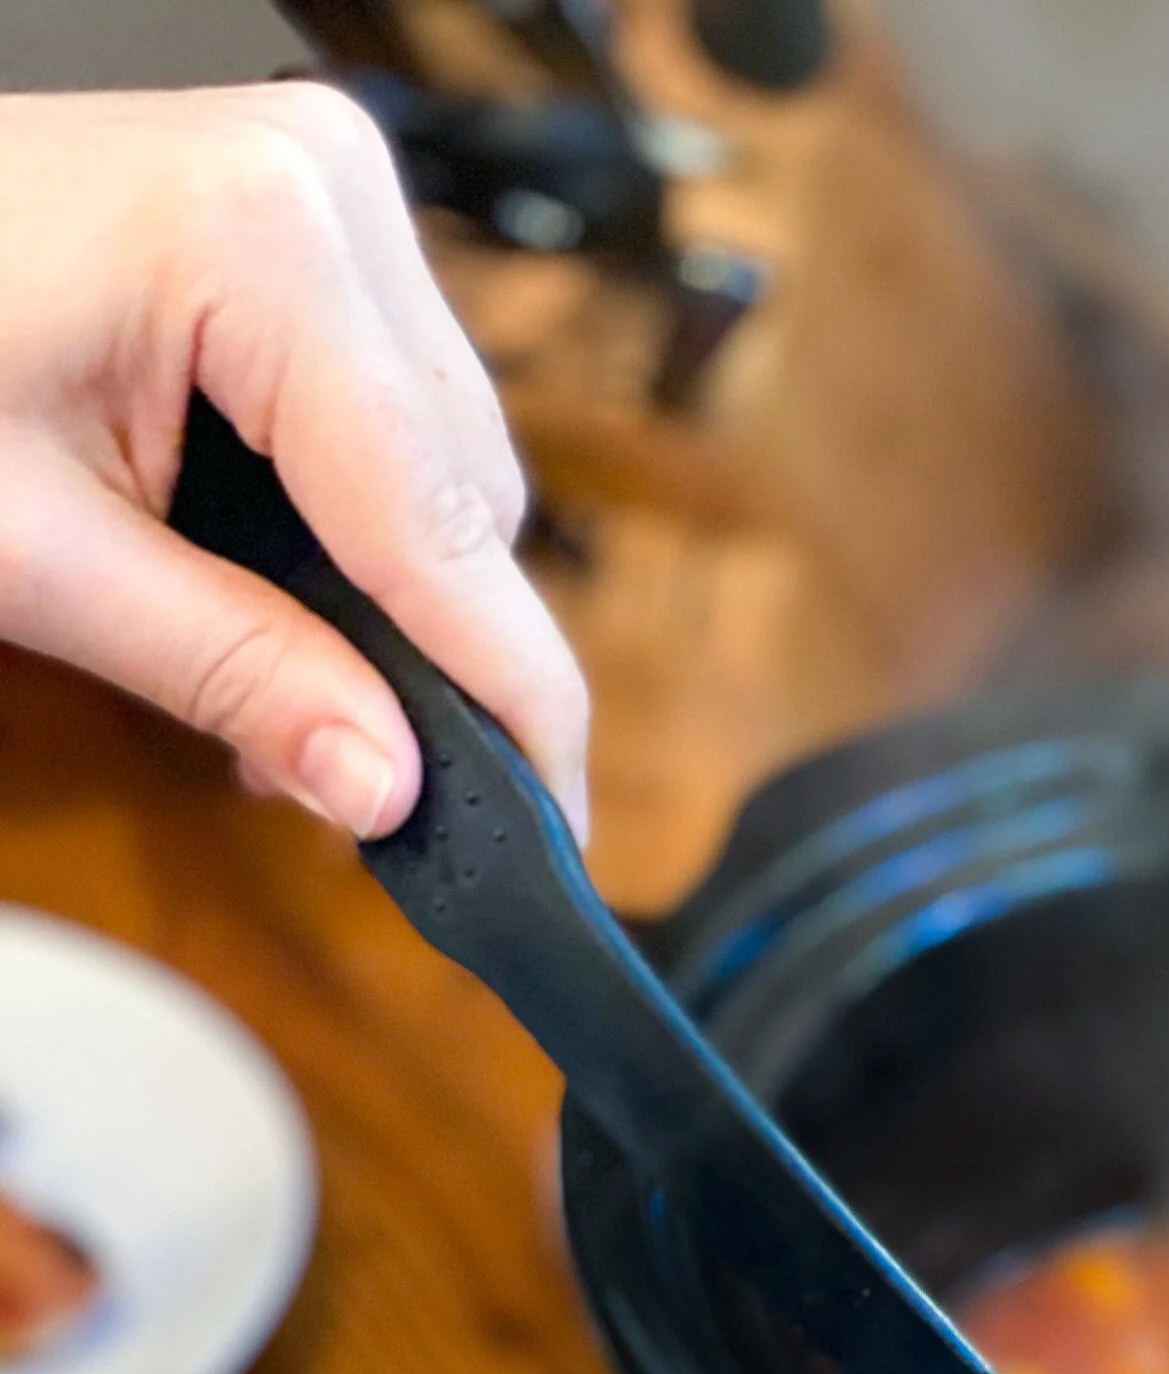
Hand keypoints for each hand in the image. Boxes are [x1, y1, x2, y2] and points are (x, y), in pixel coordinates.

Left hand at [0, 83, 587, 837]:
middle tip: (340, 780)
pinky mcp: (299, 213)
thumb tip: (384, 784)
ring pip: (446, 461)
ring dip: (389, 591)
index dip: (510, 701)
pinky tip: (274, 579)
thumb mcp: (34, 558)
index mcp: (260, 242)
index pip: (443, 526)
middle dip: (426, 653)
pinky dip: (353, 515)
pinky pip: (392, 404)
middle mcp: (323, 188)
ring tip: (281, 680)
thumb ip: (230, 671)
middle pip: (467, 498)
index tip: (553, 827)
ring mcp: (319, 188)